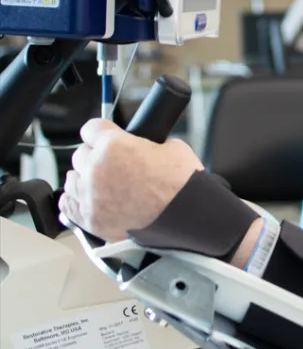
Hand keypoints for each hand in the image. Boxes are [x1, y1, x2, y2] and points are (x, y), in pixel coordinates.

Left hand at [59, 118, 203, 241]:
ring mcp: (91, 197)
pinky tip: (87, 196)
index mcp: (113, 146)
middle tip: (112, 162)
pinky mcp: (91, 219)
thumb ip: (145, 144)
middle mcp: (96, 170)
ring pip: (72, 179)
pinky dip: (75, 199)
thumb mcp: (170, 147)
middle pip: (80, 154)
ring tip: (100, 181)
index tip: (105, 135)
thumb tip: (143, 147)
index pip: (91, 128)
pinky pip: (68, 204)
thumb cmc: (182, 184)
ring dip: (84, 177)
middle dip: (95, 155)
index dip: (102, 131)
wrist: (188, 215)